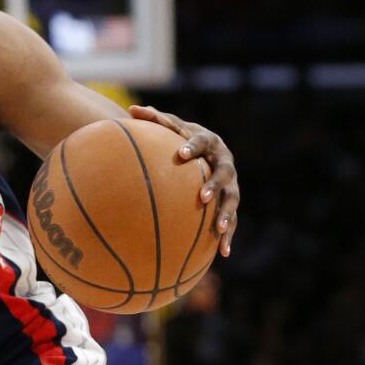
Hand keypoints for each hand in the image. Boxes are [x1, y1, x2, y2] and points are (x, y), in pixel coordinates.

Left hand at [129, 104, 240, 257]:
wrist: (211, 150)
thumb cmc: (184, 139)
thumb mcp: (172, 128)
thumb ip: (155, 120)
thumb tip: (132, 110)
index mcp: (210, 142)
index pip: (202, 141)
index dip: (193, 146)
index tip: (182, 154)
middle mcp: (225, 163)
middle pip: (224, 174)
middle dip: (215, 185)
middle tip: (202, 197)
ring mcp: (232, 184)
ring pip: (233, 200)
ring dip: (227, 215)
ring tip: (218, 231)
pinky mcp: (231, 202)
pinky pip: (232, 221)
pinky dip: (228, 237)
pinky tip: (223, 255)